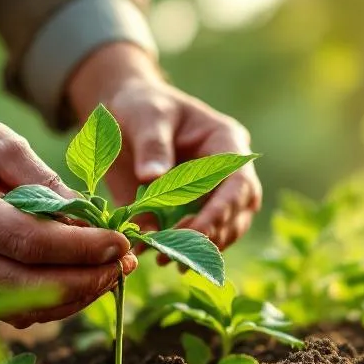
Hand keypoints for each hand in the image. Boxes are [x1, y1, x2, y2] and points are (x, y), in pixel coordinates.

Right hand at [0, 44, 135, 326]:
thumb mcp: (7, 146)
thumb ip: (49, 186)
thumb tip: (96, 221)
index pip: (32, 243)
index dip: (83, 248)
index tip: (123, 243)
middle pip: (31, 284)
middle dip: (88, 278)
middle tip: (128, 263)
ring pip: (24, 305)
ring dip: (75, 295)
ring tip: (112, 271)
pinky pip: (11, 308)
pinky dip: (51, 300)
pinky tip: (81, 278)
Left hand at [67, 43, 262, 249]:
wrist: (124, 113)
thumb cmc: (141, 105)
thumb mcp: (146, 114)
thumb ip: (152, 144)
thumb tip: (153, 177)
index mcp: (226, 143)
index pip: (239, 183)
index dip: (223, 210)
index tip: (198, 230)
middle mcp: (226, 173)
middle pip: (238, 213)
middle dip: (213, 235)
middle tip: (179, 252)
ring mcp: (209, 195)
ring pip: (222, 231)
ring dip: (198, 249)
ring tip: (165, 259)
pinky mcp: (187, 212)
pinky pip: (191, 237)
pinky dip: (175, 249)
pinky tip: (154, 255)